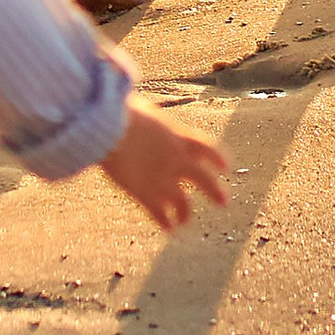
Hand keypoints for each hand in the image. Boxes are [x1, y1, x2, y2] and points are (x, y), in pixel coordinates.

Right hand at [98, 104, 232, 231]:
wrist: (109, 129)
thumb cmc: (120, 112)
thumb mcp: (140, 108)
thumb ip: (147, 116)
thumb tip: (139, 105)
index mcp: (177, 136)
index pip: (206, 148)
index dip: (216, 157)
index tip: (225, 166)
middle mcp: (176, 160)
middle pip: (205, 180)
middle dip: (214, 191)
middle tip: (224, 202)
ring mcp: (163, 180)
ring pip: (183, 203)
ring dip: (185, 213)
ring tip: (184, 221)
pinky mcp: (146, 194)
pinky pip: (160, 214)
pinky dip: (165, 222)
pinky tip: (168, 229)